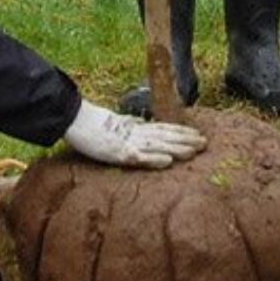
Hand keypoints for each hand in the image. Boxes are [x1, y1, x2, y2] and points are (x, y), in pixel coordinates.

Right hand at [63, 99, 205, 168]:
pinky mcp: (120, 153)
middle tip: (205, 143)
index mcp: (135, 128)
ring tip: (195, 151)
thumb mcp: (113, 123)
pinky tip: (168, 162)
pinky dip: (155, 159)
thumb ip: (127, 125)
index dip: (180, 131)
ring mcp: (129, 143)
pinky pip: (140, 158)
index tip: (196, 134)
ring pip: (159, 146)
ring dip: (178, 148)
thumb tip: (137, 122)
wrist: (74, 118)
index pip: (163, 129)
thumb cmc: (91, 123)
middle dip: (186, 139)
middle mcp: (136, 134)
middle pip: (165, 136)